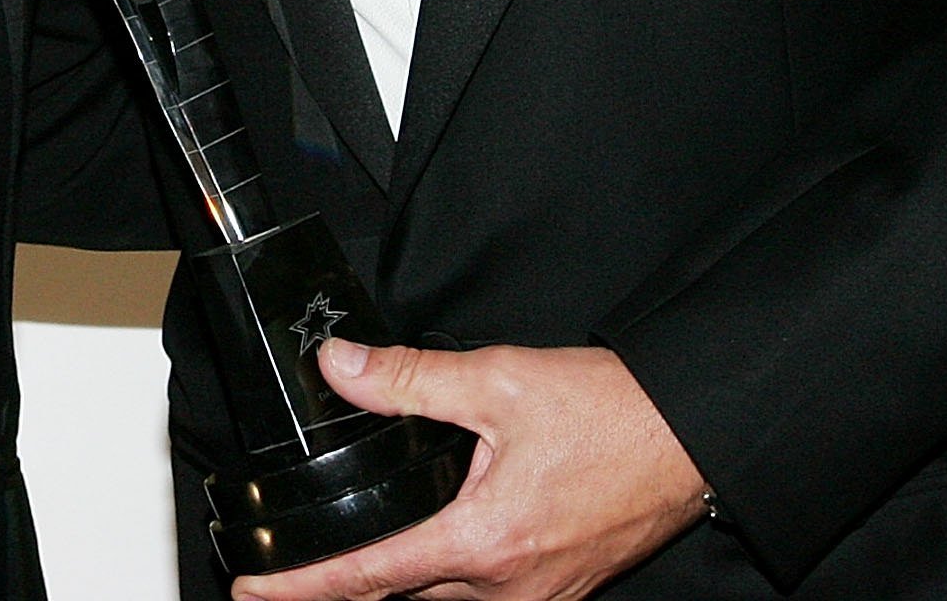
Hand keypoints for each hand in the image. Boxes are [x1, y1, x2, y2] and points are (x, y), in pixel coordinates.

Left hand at [230, 338, 707, 600]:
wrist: (694, 437)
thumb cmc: (613, 413)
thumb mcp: (499, 380)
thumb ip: (411, 379)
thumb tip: (341, 369)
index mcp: (484, 542)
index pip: (368, 576)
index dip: (302, 588)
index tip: (252, 589)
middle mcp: (509, 588)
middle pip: (404, 599)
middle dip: (349, 588)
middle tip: (296, 574)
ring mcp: (540, 597)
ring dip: (404, 585)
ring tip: (361, 564)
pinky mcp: (563, 590)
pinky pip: (489, 600)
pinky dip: (450, 581)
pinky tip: (440, 552)